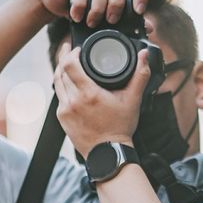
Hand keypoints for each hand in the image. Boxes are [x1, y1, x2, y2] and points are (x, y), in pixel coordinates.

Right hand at [38, 0, 148, 25]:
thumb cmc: (84, 6)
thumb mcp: (105, 12)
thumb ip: (126, 19)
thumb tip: (149, 29)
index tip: (140, 11)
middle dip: (116, 6)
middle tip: (112, 21)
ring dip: (97, 9)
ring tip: (92, 23)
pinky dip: (79, 6)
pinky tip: (76, 17)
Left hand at [53, 40, 151, 156]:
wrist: (108, 153)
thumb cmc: (120, 128)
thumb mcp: (132, 100)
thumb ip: (139, 76)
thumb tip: (144, 55)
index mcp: (88, 94)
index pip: (69, 65)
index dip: (71, 52)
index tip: (78, 48)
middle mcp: (73, 101)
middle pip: (60, 71)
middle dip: (64, 58)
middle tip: (70, 50)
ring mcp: (65, 110)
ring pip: (57, 83)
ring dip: (61, 71)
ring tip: (69, 63)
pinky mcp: (62, 118)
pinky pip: (59, 96)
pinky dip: (63, 86)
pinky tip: (70, 83)